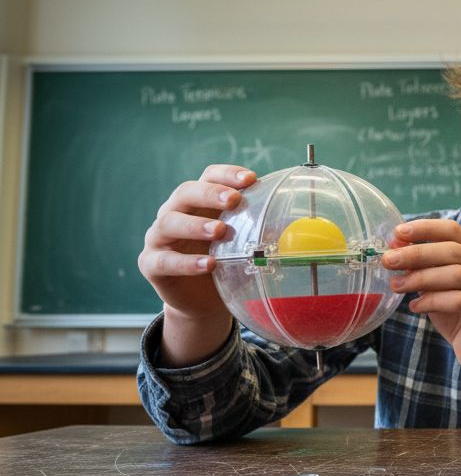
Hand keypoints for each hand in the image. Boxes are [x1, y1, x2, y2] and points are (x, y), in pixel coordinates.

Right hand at [137, 164, 255, 318]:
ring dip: (196, 225)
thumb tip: (294, 221)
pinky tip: (208, 264)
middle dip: (210, 193)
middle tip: (233, 201)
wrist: (203, 301)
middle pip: (185, 192)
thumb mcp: (242, 243)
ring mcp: (159, 238)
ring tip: (220, 231)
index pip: (208, 176)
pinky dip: (186, 262)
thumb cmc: (225, 263)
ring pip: (169, 222)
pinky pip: (164, 260)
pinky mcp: (151, 264)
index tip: (251, 179)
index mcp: (199, 202)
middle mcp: (174, 213)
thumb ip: (258, 228)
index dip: (227, 174)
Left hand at [382, 219, 460, 375]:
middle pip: (452, 250)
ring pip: (456, 274)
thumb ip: (422, 269)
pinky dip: (432, 301)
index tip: (398, 232)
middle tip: (388, 260)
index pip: (452, 231)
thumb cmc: (460, 316)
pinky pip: (459, 301)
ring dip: (421, 278)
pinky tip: (415, 307)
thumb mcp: (437, 288)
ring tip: (397, 286)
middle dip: (416, 253)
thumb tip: (395, 247)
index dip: (425, 228)